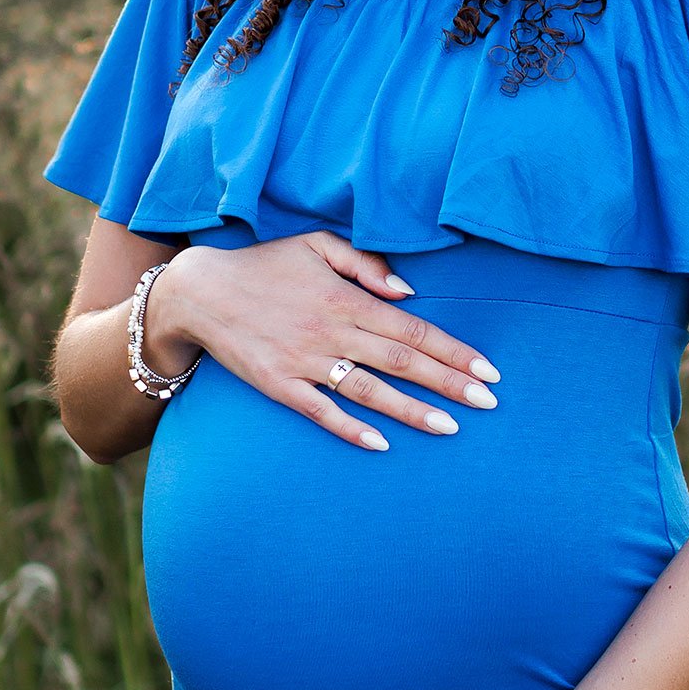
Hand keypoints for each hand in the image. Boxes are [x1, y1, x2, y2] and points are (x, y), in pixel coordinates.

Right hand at [152, 232, 500, 452]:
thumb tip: (408, 292)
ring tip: (452, 429)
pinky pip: (320, 411)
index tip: (488, 370)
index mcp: (345, 299)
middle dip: (450, 384)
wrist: (199, 292)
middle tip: (490, 403)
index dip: (454, 351)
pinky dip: (351, 428)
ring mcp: (304, 362)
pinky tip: (381, 444)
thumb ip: (366, 264)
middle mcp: (330, 332)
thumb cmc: (265, 266)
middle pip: (402, 362)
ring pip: (369, 391)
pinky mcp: (278, 385)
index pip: (413, 330)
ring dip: (413, 411)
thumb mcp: (316, 245)